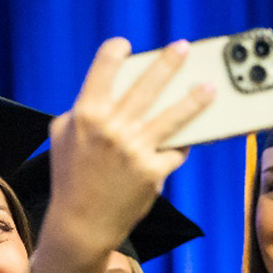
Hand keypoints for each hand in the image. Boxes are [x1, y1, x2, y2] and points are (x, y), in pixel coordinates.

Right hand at [37, 37, 213, 272]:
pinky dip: (180, 144)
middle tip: (182, 48)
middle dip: (168, 63)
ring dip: (195, 100)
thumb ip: (79, 113)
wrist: (80, 226)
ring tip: (210, 89)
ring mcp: (134, 150)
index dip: (115, 52)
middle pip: (147, 84)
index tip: (125, 46)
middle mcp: (111, 129)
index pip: (103, 69)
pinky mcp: (152, 171)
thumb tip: (108, 93)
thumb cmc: (70, 179)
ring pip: (173, 116)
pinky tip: (190, 137)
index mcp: (85, 115)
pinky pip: (175, 150)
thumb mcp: (62, 140)